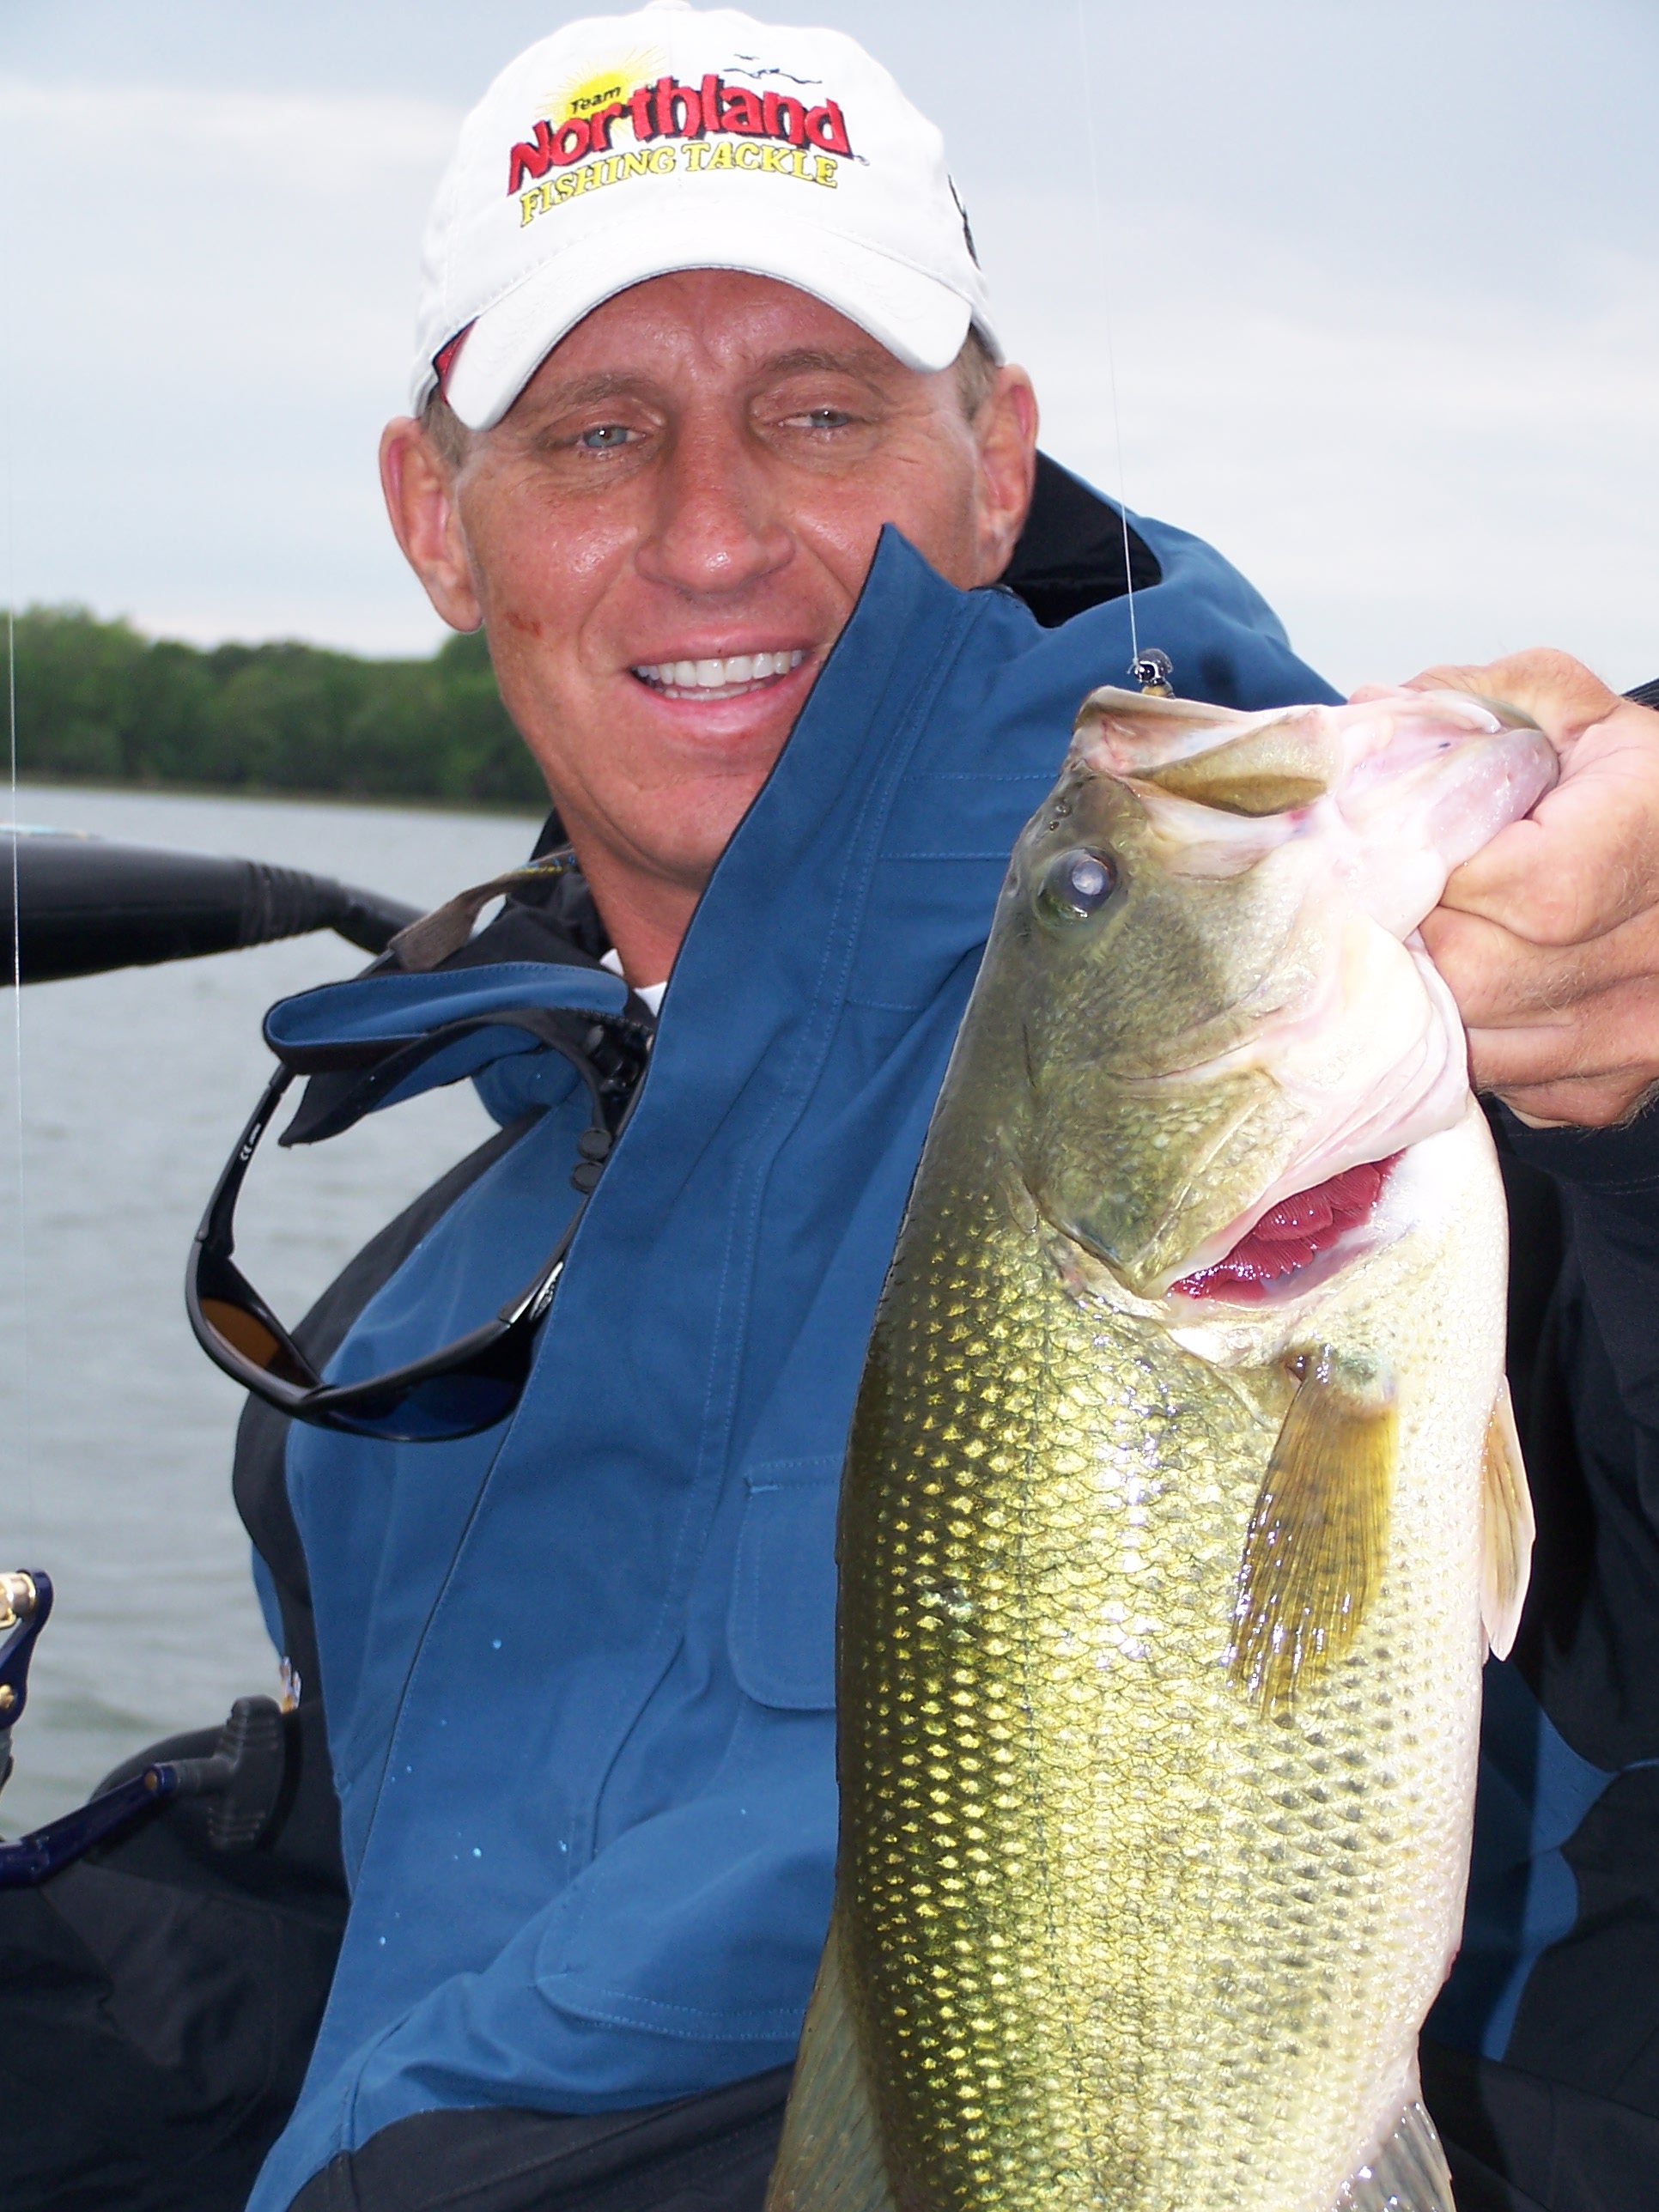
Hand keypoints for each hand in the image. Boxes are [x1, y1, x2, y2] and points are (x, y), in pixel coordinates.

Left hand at [1390, 649, 1658, 1127]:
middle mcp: (1653, 949)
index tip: (1386, 850)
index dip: (1423, 870)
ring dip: (1427, 997)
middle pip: (1471, 972)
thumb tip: (1368, 712)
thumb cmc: (1648, 796)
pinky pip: (1501, 1085)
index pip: (1497, 882)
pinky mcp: (1609, 1089)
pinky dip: (1468, 1044)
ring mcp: (1634, 1032)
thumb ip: (1480, 701)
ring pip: (1474, 1042)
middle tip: (1381, 900)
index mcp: (1643, 835)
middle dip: (1408, 935)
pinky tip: (1471, 993)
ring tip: (1419, 943)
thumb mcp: (1580, 718)